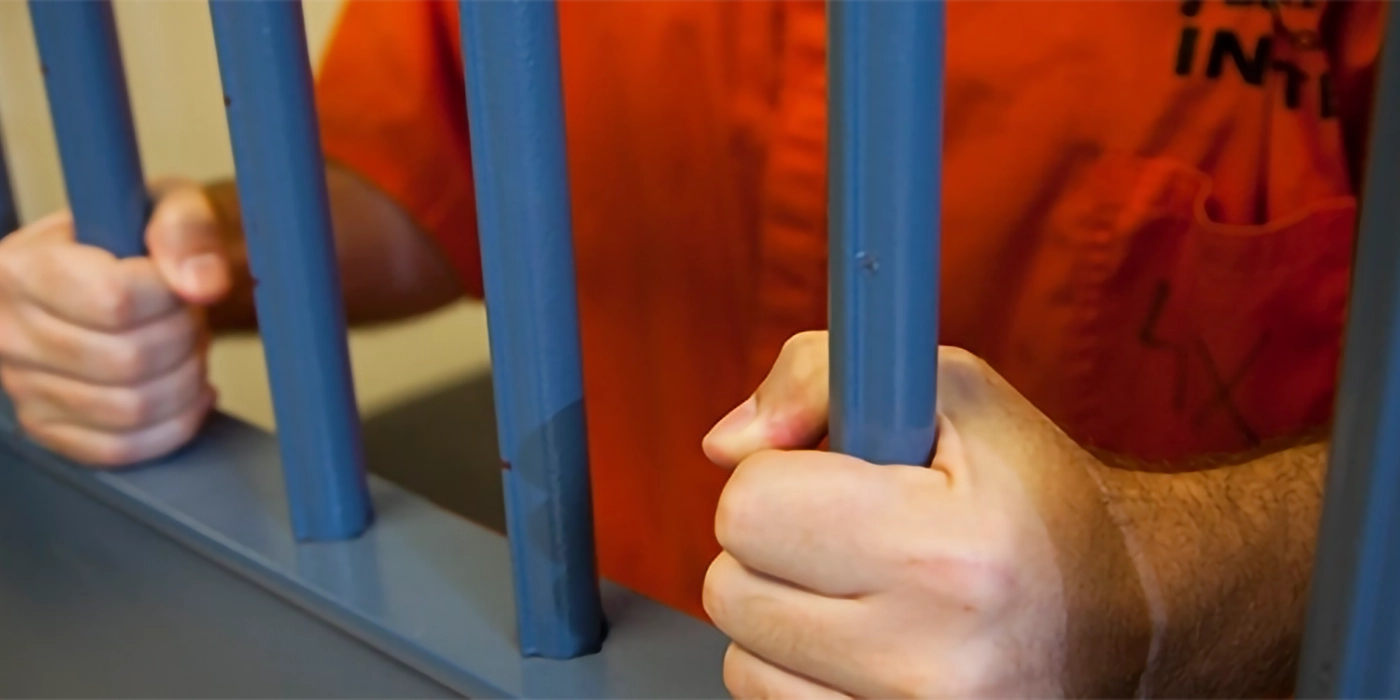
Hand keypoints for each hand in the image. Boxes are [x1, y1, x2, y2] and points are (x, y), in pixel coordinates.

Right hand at [0, 180, 231, 465]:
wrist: (93, 269)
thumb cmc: (126, 235)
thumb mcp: (158, 203)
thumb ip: (185, 230)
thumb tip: (203, 285)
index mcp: (20, 267)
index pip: (116, 299)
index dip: (171, 297)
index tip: (177, 284)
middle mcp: (5, 331)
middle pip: (130, 360)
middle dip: (184, 340)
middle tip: (187, 319)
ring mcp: (20, 386)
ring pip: (132, 409)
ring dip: (185, 381)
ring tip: (184, 350)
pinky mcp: (45, 427)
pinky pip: (122, 449)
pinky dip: (174, 426)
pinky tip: (185, 392)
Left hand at [702, 332, 1152, 698]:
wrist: (1128, 617)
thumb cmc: (1032, 498)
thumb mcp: (952, 394)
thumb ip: (820, 374)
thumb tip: (726, 445)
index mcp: (948, 554)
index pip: (750, 509)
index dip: (776, 478)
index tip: (827, 477)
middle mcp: (934, 661)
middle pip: (731, 590)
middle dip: (775, 550)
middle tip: (849, 539)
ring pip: (742, 664)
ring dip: (783, 623)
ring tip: (868, 598)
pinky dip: (803, 678)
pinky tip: (869, 651)